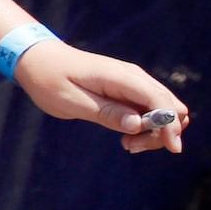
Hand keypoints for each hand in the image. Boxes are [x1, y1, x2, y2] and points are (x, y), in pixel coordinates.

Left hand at [8, 40, 187, 154]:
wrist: (38, 59)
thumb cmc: (49, 80)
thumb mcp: (72, 101)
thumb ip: (106, 113)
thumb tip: (138, 125)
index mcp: (121, 77)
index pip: (160, 101)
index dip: (171, 126)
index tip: (172, 149)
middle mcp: (133, 77)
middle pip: (171, 107)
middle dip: (163, 131)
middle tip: (130, 145)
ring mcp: (133, 82)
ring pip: (164, 109)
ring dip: (155, 131)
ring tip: (127, 143)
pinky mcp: (128, 90)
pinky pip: (150, 109)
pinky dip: (147, 125)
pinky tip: (127, 136)